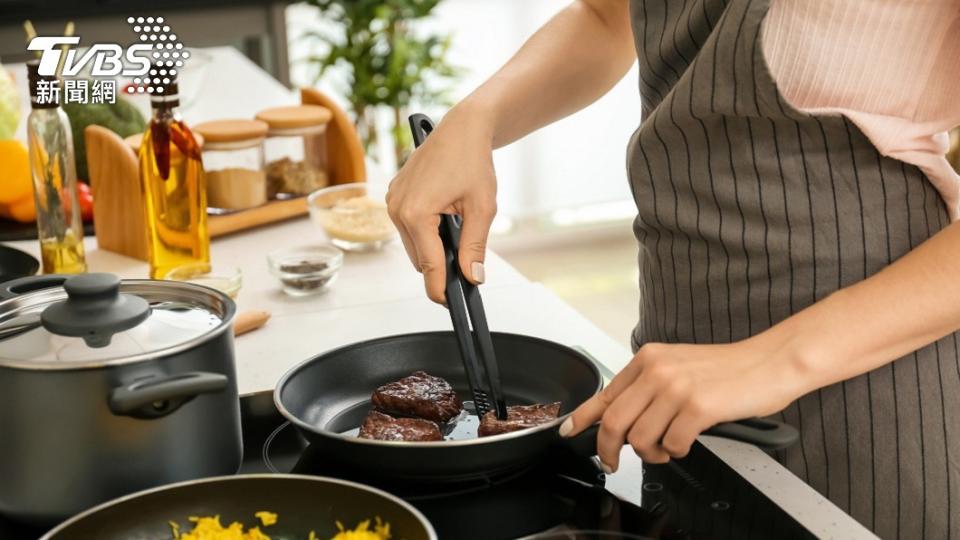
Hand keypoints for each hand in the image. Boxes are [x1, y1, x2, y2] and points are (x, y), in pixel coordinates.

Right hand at [386, 104, 497, 303]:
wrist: (462, 128)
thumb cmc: (472, 160)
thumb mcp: (482, 208)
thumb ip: (475, 247)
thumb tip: (473, 277)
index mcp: (416, 213)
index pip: (429, 266)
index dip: (441, 289)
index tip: (451, 305)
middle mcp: (397, 209)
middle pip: (420, 259)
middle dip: (441, 263)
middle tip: (468, 258)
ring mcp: (392, 202)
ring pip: (414, 245)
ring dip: (433, 246)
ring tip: (458, 226)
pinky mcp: (394, 196)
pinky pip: (409, 227)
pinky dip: (426, 230)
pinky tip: (445, 215)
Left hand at [560, 339, 800, 470]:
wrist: (769, 362)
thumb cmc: (727, 369)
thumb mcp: (677, 368)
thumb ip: (647, 388)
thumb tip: (619, 420)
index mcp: (648, 359)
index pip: (604, 394)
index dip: (582, 418)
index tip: (568, 432)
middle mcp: (657, 371)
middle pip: (614, 423)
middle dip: (609, 450)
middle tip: (615, 463)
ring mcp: (676, 388)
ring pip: (641, 439)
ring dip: (652, 453)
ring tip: (667, 447)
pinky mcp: (697, 407)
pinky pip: (671, 445)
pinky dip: (677, 452)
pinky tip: (688, 441)